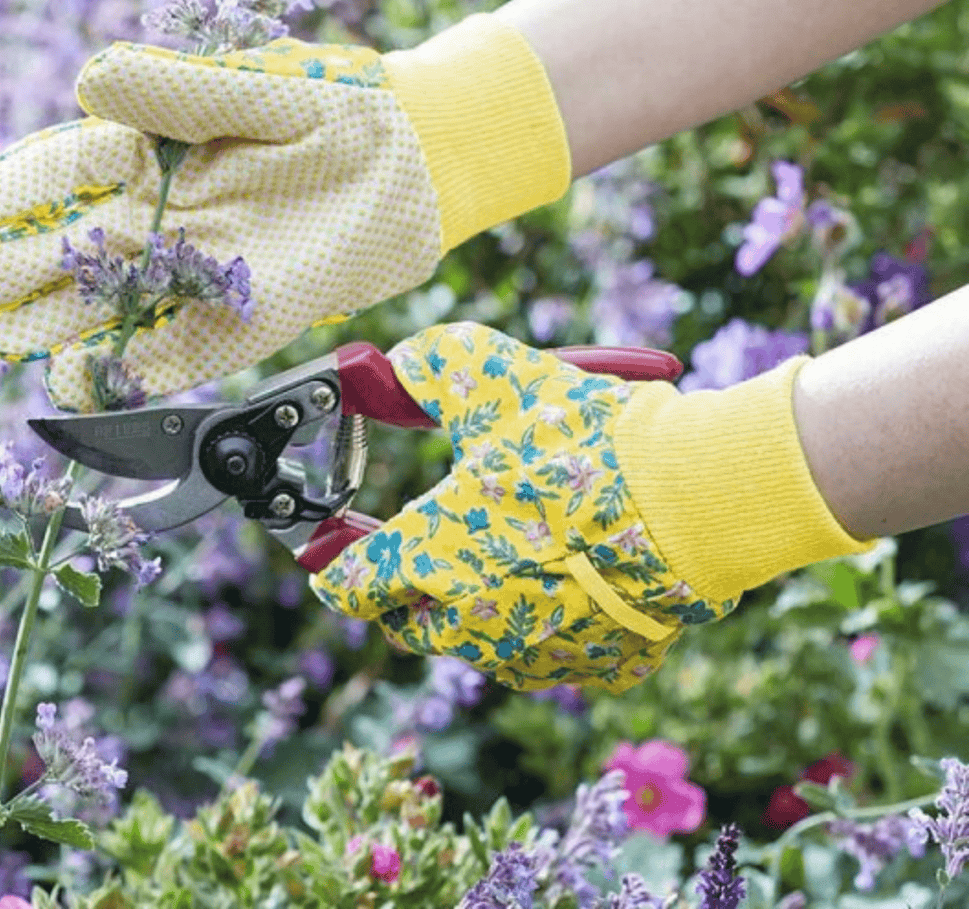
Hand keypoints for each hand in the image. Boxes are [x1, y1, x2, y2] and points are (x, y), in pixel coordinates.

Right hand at [0, 15, 569, 410]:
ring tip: (3, 341)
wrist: (419, 164)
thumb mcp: (260, 86)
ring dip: (58, 326)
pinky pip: (183, 351)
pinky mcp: (250, 317)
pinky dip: (136, 370)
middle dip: (20, 267)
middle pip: (79, 247)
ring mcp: (207, 271)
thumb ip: (179, 88)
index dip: (18, 187)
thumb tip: (87, 85)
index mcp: (162, 152)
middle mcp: (173, 215)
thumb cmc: (340, 109)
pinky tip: (89, 380)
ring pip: (116, 306)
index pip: (69, 171)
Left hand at [309, 322, 873, 692]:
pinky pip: (554, 651)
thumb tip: (398, 364)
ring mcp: (536, 653)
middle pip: (405, 622)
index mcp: (431, 557)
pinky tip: (574, 575)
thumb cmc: (585, 442)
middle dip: (404, 587)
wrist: (695, 497)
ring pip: (479, 641)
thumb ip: (430, 364)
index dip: (334, 560)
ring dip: (477, 604)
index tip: (339, 543)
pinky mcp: (598, 666)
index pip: (346, 584)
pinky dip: (550, 620)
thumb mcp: (494, 377)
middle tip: (425, 543)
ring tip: (510, 548)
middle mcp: (472, 620)